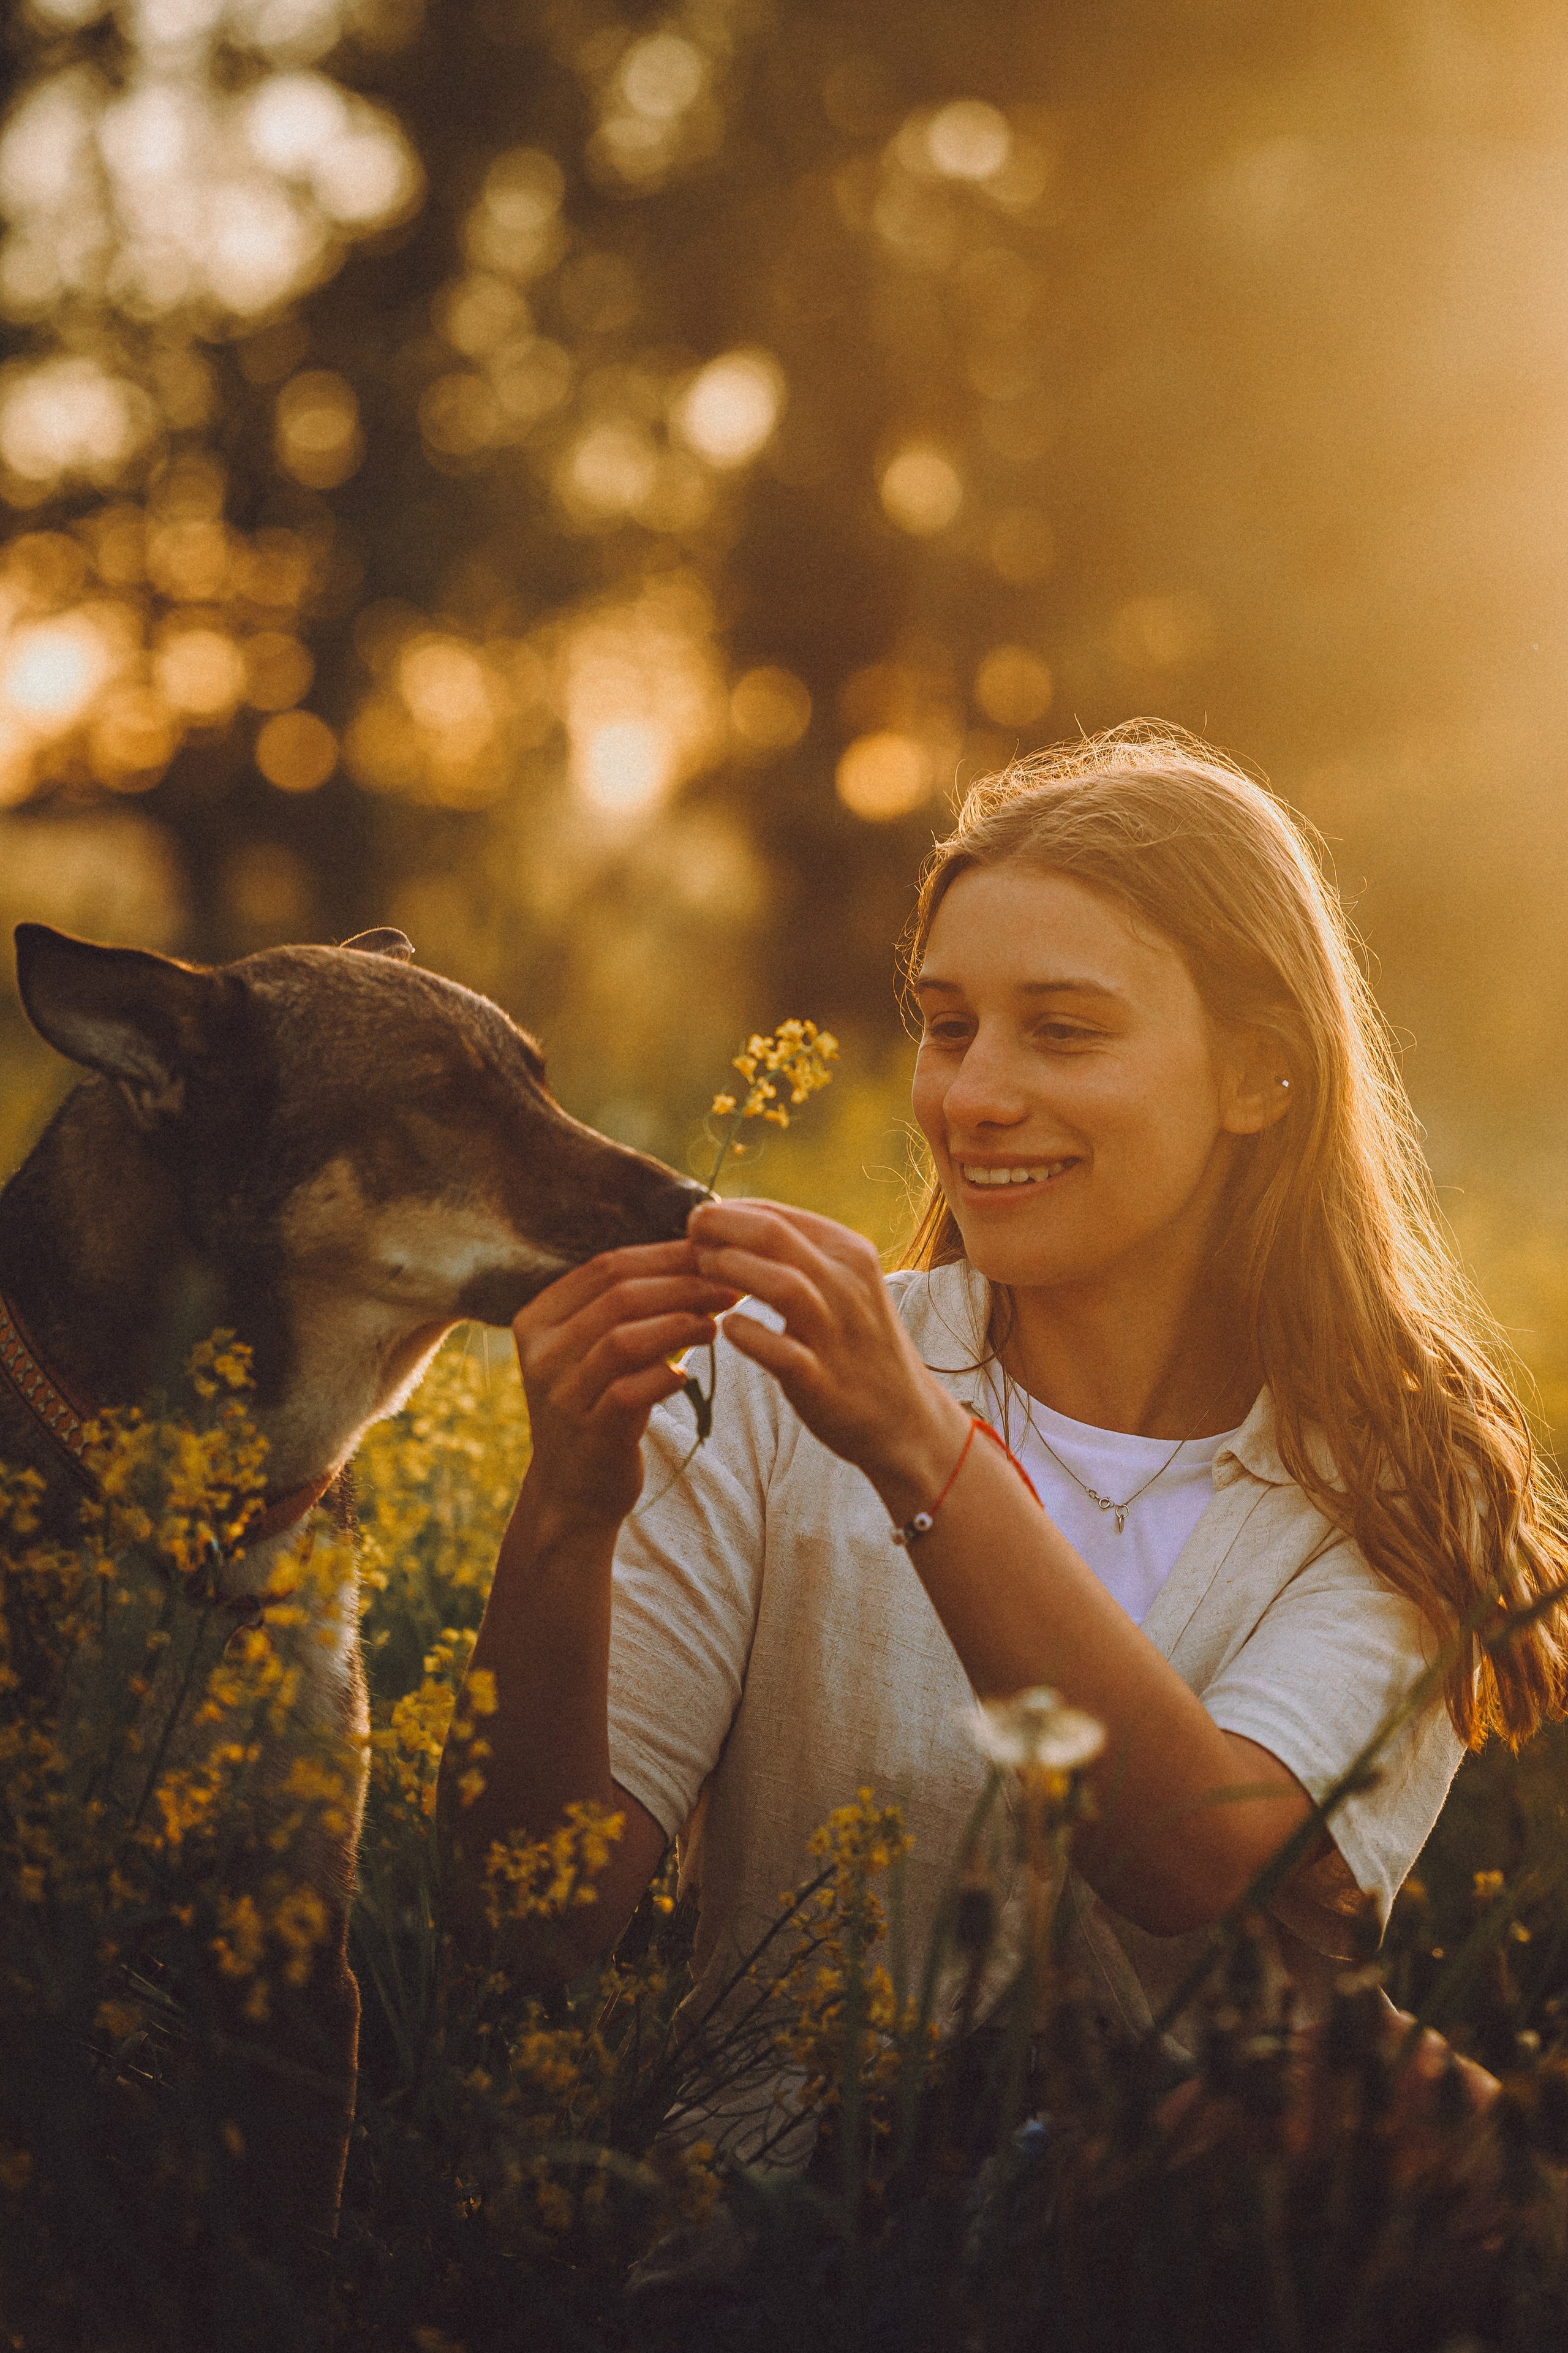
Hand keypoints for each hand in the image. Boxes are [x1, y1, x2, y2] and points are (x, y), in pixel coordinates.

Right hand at [512, 1241, 739, 1530]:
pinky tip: (687, 1374)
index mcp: (538, 1318)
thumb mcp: (598, 1349)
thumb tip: (699, 1248)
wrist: (574, 1491)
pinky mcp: (586, 1433)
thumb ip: (627, 1305)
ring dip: (681, 1323)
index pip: (604, 1266)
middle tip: (731, 1285)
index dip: (665, 1254)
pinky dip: (665, 1376)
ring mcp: (559, 1394)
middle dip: (683, 1284)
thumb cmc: (600, 1404)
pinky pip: (630, 1392)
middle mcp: (540, 1353)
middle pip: (619, 1295)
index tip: (714, 1253)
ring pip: (624, 1338)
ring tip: (717, 1322)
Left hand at [687, 1198, 970, 1521]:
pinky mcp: (822, 1380)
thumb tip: (735, 1226)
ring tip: (704, 1274)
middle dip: (720, 1229)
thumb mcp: (844, 1285)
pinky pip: (777, 1349)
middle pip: (772, 1235)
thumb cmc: (859, 1344)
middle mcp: (848, 1286)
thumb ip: (800, 1255)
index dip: (728, 1213)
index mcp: (850, 1254)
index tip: (700, 1225)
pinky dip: (744, 1333)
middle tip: (690, 1239)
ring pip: (780, 1284)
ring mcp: (837, 1333)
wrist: (906, 1418)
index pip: (777, 1214)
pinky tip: (726, 1328)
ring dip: (730, 1271)